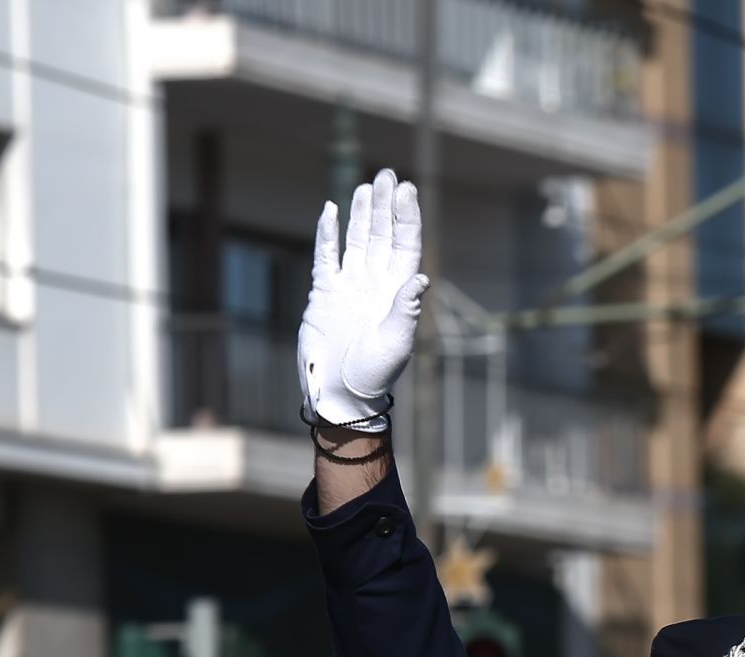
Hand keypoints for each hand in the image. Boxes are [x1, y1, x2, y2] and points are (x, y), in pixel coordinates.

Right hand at [301, 168, 427, 428]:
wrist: (340, 392)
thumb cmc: (374, 373)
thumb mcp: (396, 342)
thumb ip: (406, 309)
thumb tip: (421, 277)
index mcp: (398, 292)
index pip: (405, 246)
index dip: (406, 217)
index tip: (406, 190)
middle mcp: (375, 283)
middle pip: (383, 235)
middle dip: (385, 206)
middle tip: (387, 175)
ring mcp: (349, 285)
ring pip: (358, 240)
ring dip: (362, 214)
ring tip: (366, 186)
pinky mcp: (324, 292)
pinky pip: (326, 256)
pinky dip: (327, 234)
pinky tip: (330, 210)